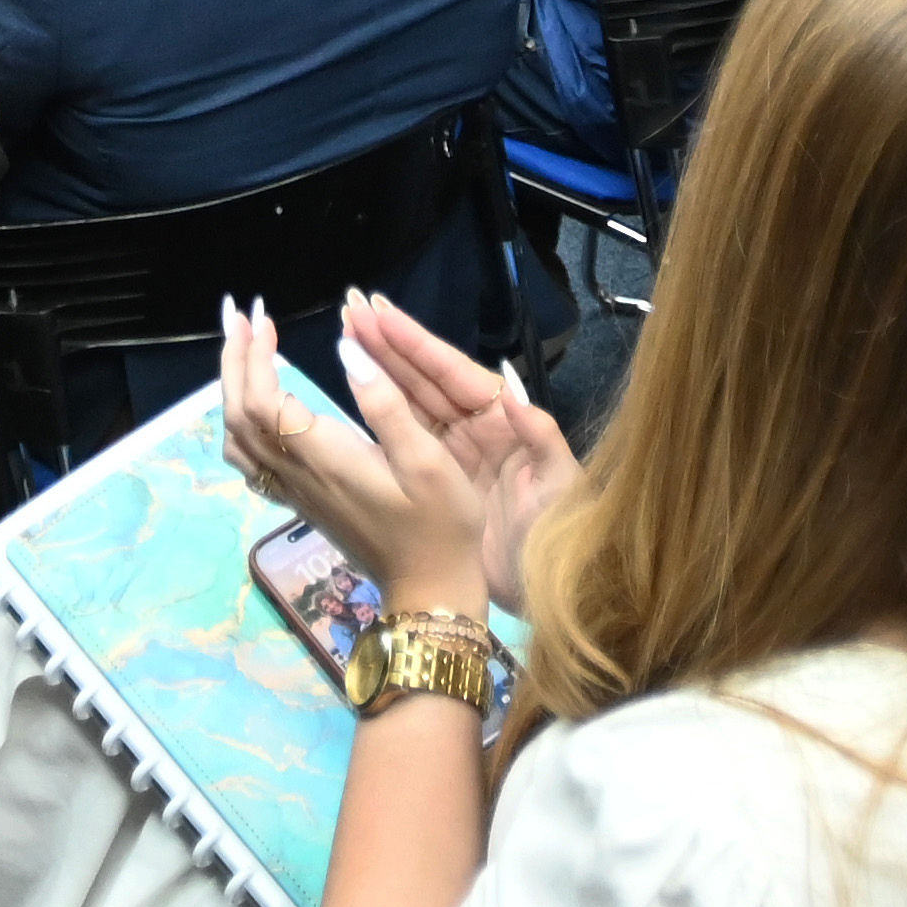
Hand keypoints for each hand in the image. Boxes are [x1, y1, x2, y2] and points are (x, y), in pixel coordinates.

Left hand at [219, 297, 488, 615]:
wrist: (429, 588)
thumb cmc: (440, 524)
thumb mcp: (428, 461)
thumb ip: (385, 405)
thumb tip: (345, 350)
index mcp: (324, 458)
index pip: (263, 401)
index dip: (255, 357)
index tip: (264, 318)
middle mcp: (298, 474)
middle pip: (240, 414)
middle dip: (234, 360)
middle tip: (239, 315)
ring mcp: (294, 492)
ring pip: (237, 439)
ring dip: (231, 389)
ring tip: (242, 350)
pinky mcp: (300, 502)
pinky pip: (250, 461)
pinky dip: (240, 424)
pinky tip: (255, 406)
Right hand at [330, 293, 585, 615]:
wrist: (553, 597)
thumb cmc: (561, 538)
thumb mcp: (560, 487)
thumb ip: (541, 439)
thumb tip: (513, 394)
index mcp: (504, 422)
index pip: (454, 373)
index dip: (416, 343)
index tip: (379, 314)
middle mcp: (475, 430)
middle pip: (425, 379)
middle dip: (388, 344)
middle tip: (350, 310)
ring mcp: (452, 455)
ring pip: (408, 402)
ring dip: (378, 368)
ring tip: (345, 334)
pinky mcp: (435, 482)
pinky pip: (401, 438)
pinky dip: (378, 411)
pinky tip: (354, 390)